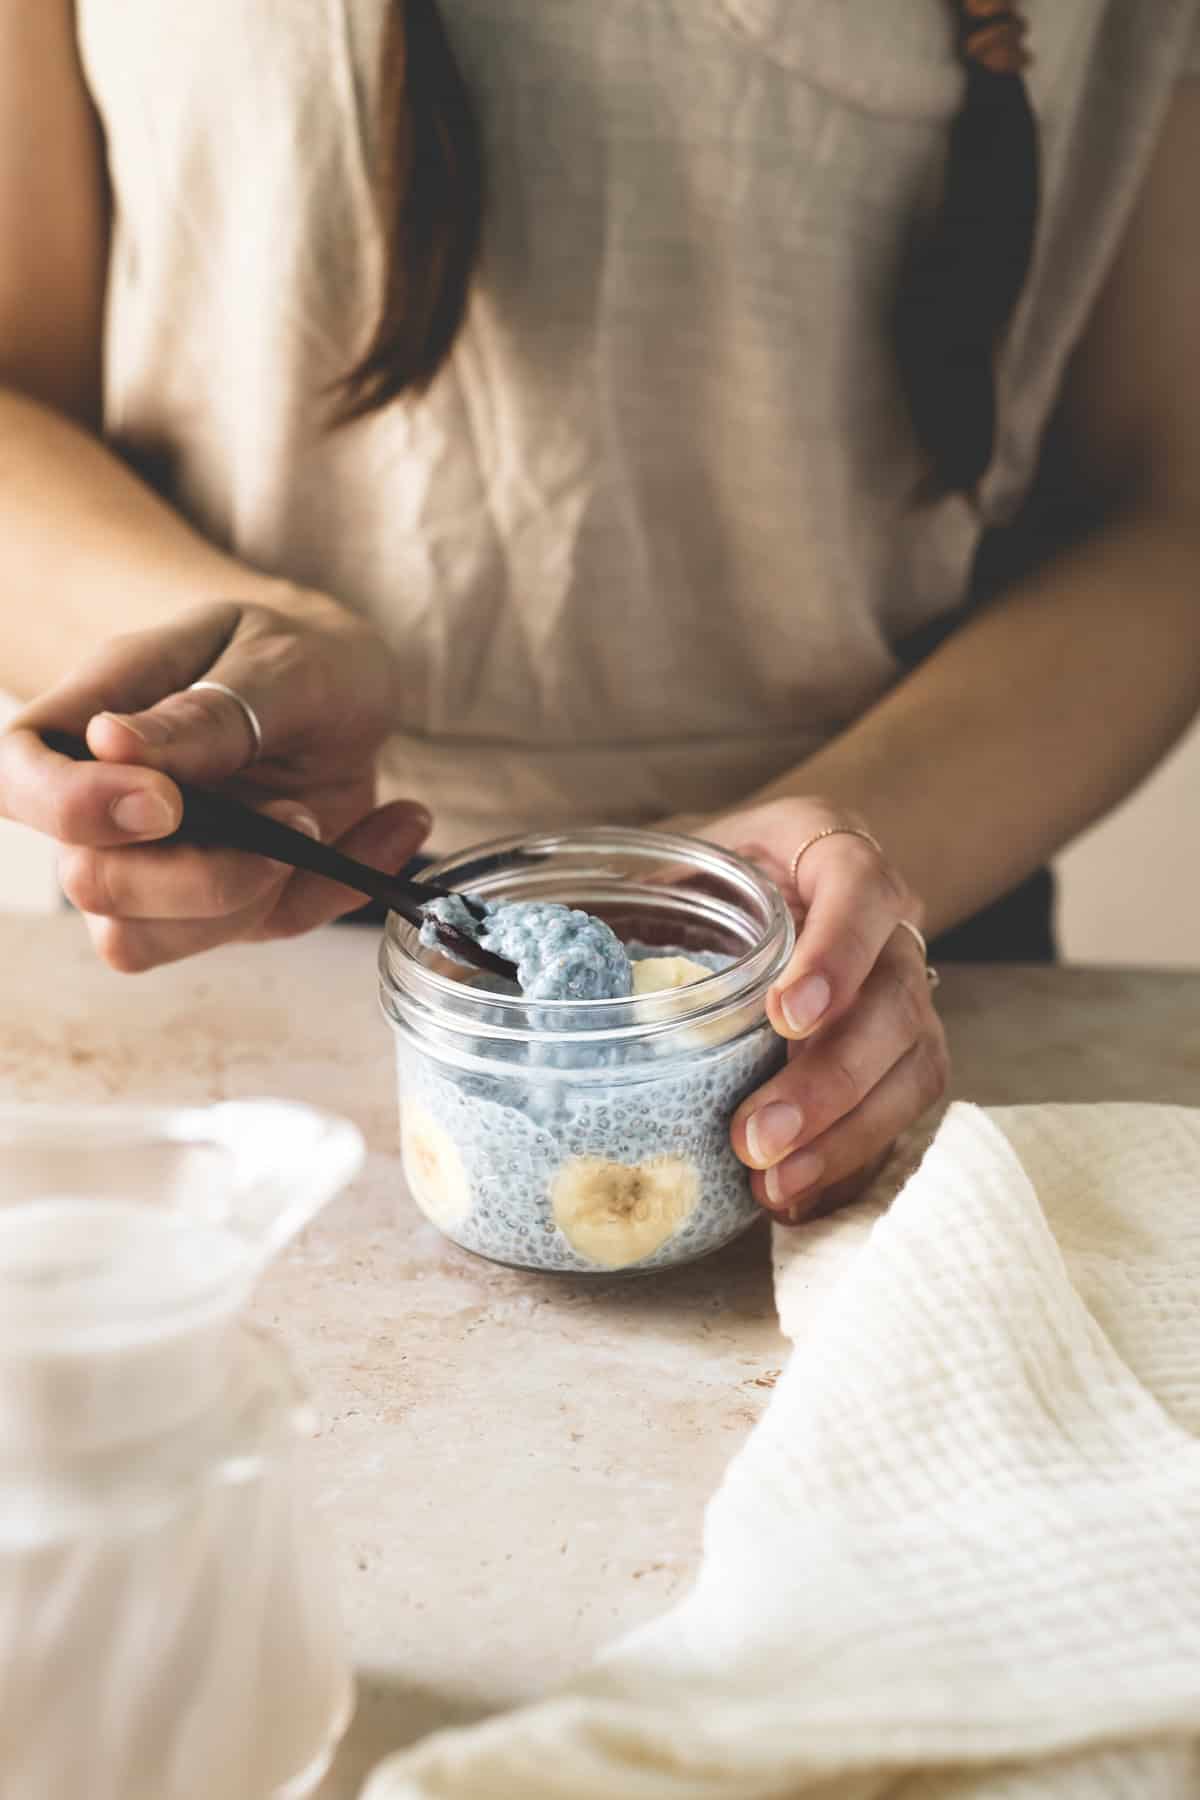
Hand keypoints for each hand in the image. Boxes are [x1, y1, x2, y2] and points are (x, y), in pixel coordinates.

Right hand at [0, 590, 430, 969]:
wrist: (345, 685)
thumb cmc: (292, 652)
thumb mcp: (276, 656)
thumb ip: (209, 708)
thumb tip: (111, 742)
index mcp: (87, 722)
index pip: (17, 778)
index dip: (71, 808)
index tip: (167, 802)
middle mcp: (108, 811)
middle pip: (91, 884)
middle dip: (196, 875)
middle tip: (293, 816)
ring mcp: (162, 871)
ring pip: (150, 940)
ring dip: (252, 898)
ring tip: (324, 819)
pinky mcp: (228, 906)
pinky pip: (261, 930)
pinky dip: (334, 893)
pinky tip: (391, 825)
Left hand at [677, 797, 948, 1223]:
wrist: (795, 881)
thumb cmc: (731, 874)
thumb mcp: (689, 857)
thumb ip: (643, 893)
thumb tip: (542, 947)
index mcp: (837, 858)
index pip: (861, 892)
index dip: (834, 956)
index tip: (785, 1016)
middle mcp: (891, 930)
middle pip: (892, 1003)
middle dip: (829, 1079)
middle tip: (757, 1136)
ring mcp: (907, 999)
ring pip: (911, 1068)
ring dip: (845, 1136)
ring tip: (774, 1184)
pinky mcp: (905, 1059)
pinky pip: (899, 1115)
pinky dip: (849, 1163)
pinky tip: (794, 1198)